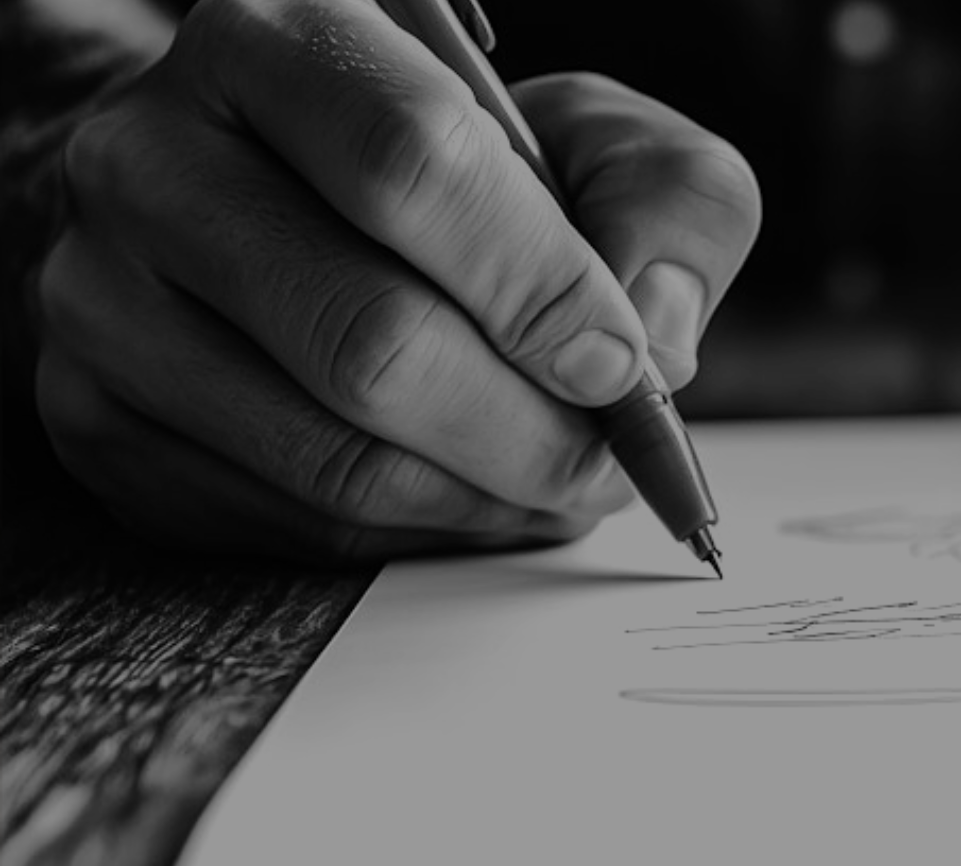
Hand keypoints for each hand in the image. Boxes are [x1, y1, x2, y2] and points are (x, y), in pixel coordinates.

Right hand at [34, 0, 759, 560]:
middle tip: (603, 457)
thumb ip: (668, 204)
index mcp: (276, 43)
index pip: (411, 167)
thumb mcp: (590, 145)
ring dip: (487, 497)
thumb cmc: (453, 182)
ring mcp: (106, 297)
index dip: (540, 288)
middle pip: (372, 342)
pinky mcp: (102, 420)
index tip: (620, 363)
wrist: (271, 213)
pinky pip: (297, 524)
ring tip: (555, 481)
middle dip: (531, 430)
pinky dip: (420, 531)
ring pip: (337, 459)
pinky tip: (468, 492)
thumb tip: (654, 335)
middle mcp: (154, 158)